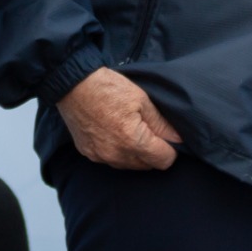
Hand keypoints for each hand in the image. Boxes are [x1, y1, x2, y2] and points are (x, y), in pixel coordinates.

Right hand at [57, 68, 180, 170]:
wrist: (73, 84)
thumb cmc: (108, 87)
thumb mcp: (141, 99)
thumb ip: (161, 123)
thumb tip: (178, 139)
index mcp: (132, 140)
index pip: (163, 161)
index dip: (170, 149)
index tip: (166, 137)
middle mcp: (116, 155)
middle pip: (147, 166)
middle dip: (153, 152)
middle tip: (148, 130)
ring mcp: (101, 157)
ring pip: (129, 166)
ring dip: (135, 154)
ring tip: (130, 130)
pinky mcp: (89, 154)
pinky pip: (111, 161)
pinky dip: (117, 151)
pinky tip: (114, 133)